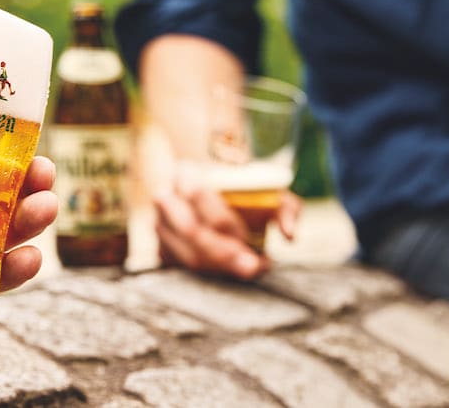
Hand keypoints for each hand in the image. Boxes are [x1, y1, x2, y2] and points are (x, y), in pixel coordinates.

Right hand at [154, 164, 300, 278]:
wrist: (208, 187)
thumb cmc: (240, 188)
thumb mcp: (266, 187)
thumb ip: (285, 207)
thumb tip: (289, 234)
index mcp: (184, 173)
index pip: (198, 195)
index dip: (223, 220)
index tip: (248, 236)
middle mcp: (165, 198)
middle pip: (191, 231)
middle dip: (224, 253)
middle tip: (253, 266)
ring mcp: (159, 225)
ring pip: (187, 255)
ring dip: (220, 268)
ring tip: (249, 269)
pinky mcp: (161, 248)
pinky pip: (184, 269)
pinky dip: (209, 274)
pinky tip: (231, 271)